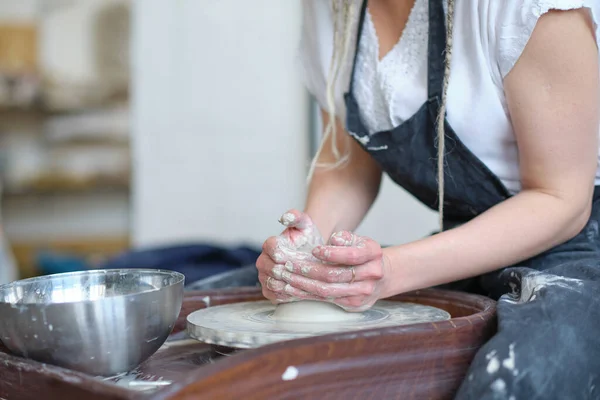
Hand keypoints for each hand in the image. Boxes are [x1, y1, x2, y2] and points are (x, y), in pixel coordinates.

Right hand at [256, 209, 323, 303]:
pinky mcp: (268, 291)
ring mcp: (264, 276)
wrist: (310, 253)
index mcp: (270, 244)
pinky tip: (302, 292)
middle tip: (307, 273)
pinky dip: (288, 295)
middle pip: (271, 268)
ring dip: (290, 284)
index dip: (285, 253)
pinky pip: (274, 296)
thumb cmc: (307, 238)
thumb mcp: (305, 224)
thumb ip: (296, 216)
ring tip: (306, 283)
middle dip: (290, 271)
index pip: (272, 249)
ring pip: (272, 283)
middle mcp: (263, 261)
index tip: (299, 256)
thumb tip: (285, 217)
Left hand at [260, 229, 389, 311]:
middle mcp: (371, 274)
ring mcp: (363, 292)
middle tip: (290, 265)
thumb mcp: (359, 240)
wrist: (382, 277)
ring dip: (303, 284)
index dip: (331, 253)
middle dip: (309, 270)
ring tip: (286, 277)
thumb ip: (346, 237)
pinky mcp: (353, 304)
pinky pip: (326, 299)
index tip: (314, 250)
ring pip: (328, 290)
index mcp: (373, 253)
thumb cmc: (363, 254)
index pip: (351, 255)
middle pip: (335, 275)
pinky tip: (293, 289)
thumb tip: (334, 239)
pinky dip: (307, 294)